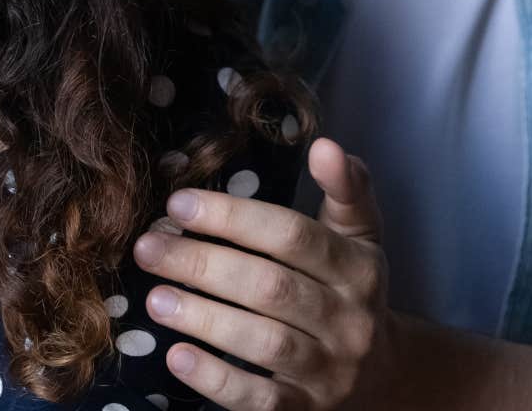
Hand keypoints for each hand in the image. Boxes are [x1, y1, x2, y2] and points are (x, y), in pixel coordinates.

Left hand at [132, 137, 398, 409]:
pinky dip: (215, 379)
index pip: (294, 236)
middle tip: (149, 248)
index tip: (178, 205)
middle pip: (271, 287)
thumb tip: (324, 145)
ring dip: (203, 318)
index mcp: (359, 268)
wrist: (382, 376)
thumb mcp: (359, 236)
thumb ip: (345, 189)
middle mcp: (349, 320)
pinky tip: (177, 356)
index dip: (234, 218)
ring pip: (263, 342)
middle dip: (203, 264)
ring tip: (155, 299)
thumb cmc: (351, 289)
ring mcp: (328, 371)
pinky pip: (259, 398)